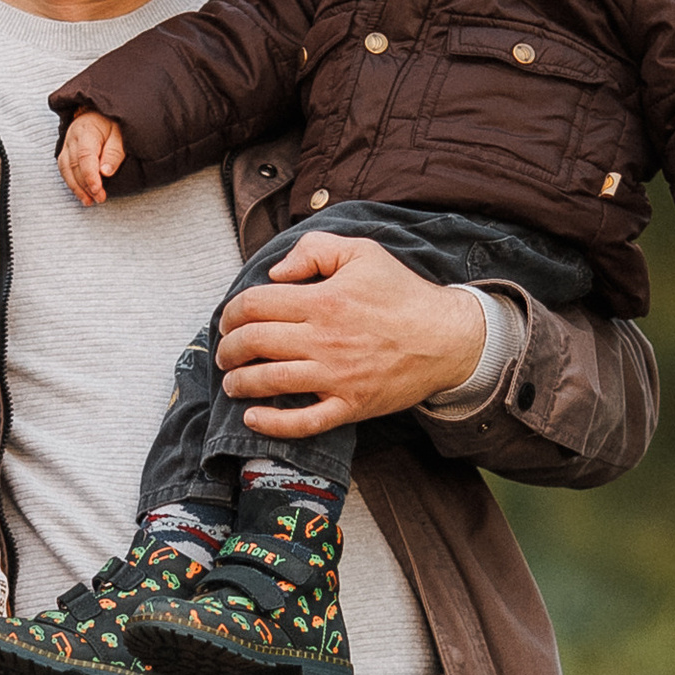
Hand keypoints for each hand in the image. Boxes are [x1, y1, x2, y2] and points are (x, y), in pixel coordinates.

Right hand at [58, 110, 126, 205]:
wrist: (97, 112)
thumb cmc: (111, 122)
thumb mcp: (120, 133)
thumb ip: (114, 152)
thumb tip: (106, 172)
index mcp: (87, 130)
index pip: (85, 156)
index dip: (90, 176)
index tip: (98, 190)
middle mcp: (72, 138)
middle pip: (75, 166)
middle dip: (86, 186)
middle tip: (99, 198)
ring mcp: (66, 145)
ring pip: (66, 170)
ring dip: (77, 188)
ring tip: (88, 201)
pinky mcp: (65, 152)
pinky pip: (64, 170)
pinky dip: (72, 183)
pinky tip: (80, 193)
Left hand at [216, 232, 488, 435]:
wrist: (448, 337)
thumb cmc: (403, 294)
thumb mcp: (363, 253)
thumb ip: (315, 250)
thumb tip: (276, 273)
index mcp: (323, 300)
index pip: (254, 305)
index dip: (231, 313)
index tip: (228, 321)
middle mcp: (324, 340)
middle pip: (254, 343)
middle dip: (229, 349)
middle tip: (226, 353)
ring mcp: (336, 376)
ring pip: (270, 382)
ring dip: (240, 383)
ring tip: (232, 382)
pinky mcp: (350, 404)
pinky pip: (304, 422)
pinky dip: (273, 424)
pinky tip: (253, 419)